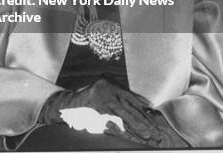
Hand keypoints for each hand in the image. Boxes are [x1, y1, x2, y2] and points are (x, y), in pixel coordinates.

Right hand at [39, 78, 160, 143]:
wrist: (67, 105)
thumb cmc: (89, 97)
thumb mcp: (105, 89)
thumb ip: (121, 93)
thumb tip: (145, 105)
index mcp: (109, 85)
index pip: (131, 98)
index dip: (143, 109)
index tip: (153, 117)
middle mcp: (106, 94)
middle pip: (129, 109)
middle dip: (144, 121)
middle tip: (155, 132)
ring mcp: (101, 105)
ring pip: (124, 118)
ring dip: (137, 128)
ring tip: (148, 136)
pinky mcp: (97, 116)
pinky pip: (113, 125)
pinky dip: (124, 132)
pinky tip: (132, 137)